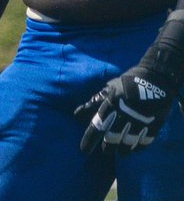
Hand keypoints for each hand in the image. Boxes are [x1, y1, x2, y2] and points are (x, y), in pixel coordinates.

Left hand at [76, 10, 183, 154]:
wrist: (155, 78)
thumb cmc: (127, 84)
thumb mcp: (109, 90)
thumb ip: (94, 104)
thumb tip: (76, 114)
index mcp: (111, 103)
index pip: (97, 125)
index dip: (89, 139)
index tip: (83, 151)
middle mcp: (125, 112)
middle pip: (112, 137)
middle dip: (107, 148)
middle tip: (106, 152)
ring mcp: (141, 118)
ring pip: (128, 142)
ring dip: (123, 149)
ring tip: (120, 152)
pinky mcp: (155, 123)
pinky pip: (146, 140)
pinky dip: (139, 147)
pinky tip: (134, 149)